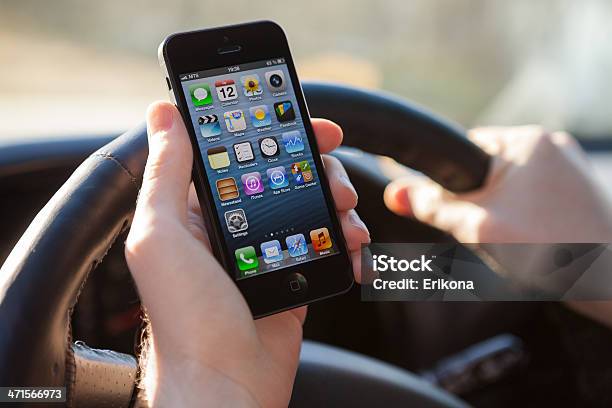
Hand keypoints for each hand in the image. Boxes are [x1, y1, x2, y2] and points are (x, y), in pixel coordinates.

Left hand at [125, 102, 368, 406]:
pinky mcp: (297, 273)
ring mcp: (271, 249)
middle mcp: (237, 225)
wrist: (226, 384)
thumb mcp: (161, 235)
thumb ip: (166, 172)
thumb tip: (164, 113)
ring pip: (315, 204)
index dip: (276, 131)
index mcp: (201, 210)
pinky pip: (330, 243)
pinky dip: (347, 239)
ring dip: (340, 203)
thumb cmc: (186, 318)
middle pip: (289, 174)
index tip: (307, 122)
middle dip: (320, 167)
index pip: (242, 153)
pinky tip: (353, 246)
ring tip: (348, 220)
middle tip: (335, 177)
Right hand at [384, 126, 611, 242]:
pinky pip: (531, 196)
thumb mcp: (479, 228)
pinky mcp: (578, 189)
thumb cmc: (552, 250)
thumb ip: (433, 206)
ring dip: (499, 211)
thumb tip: (394, 191)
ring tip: (516, 240)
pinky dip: (522, 217)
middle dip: (477, 202)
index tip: (458, 211)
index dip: (451, 183)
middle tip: (489, 233)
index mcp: (527, 141)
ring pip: (508, 186)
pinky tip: (532, 241)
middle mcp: (551, 145)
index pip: (465, 150)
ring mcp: (569, 167)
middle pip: (485, 170)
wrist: (610, 281)